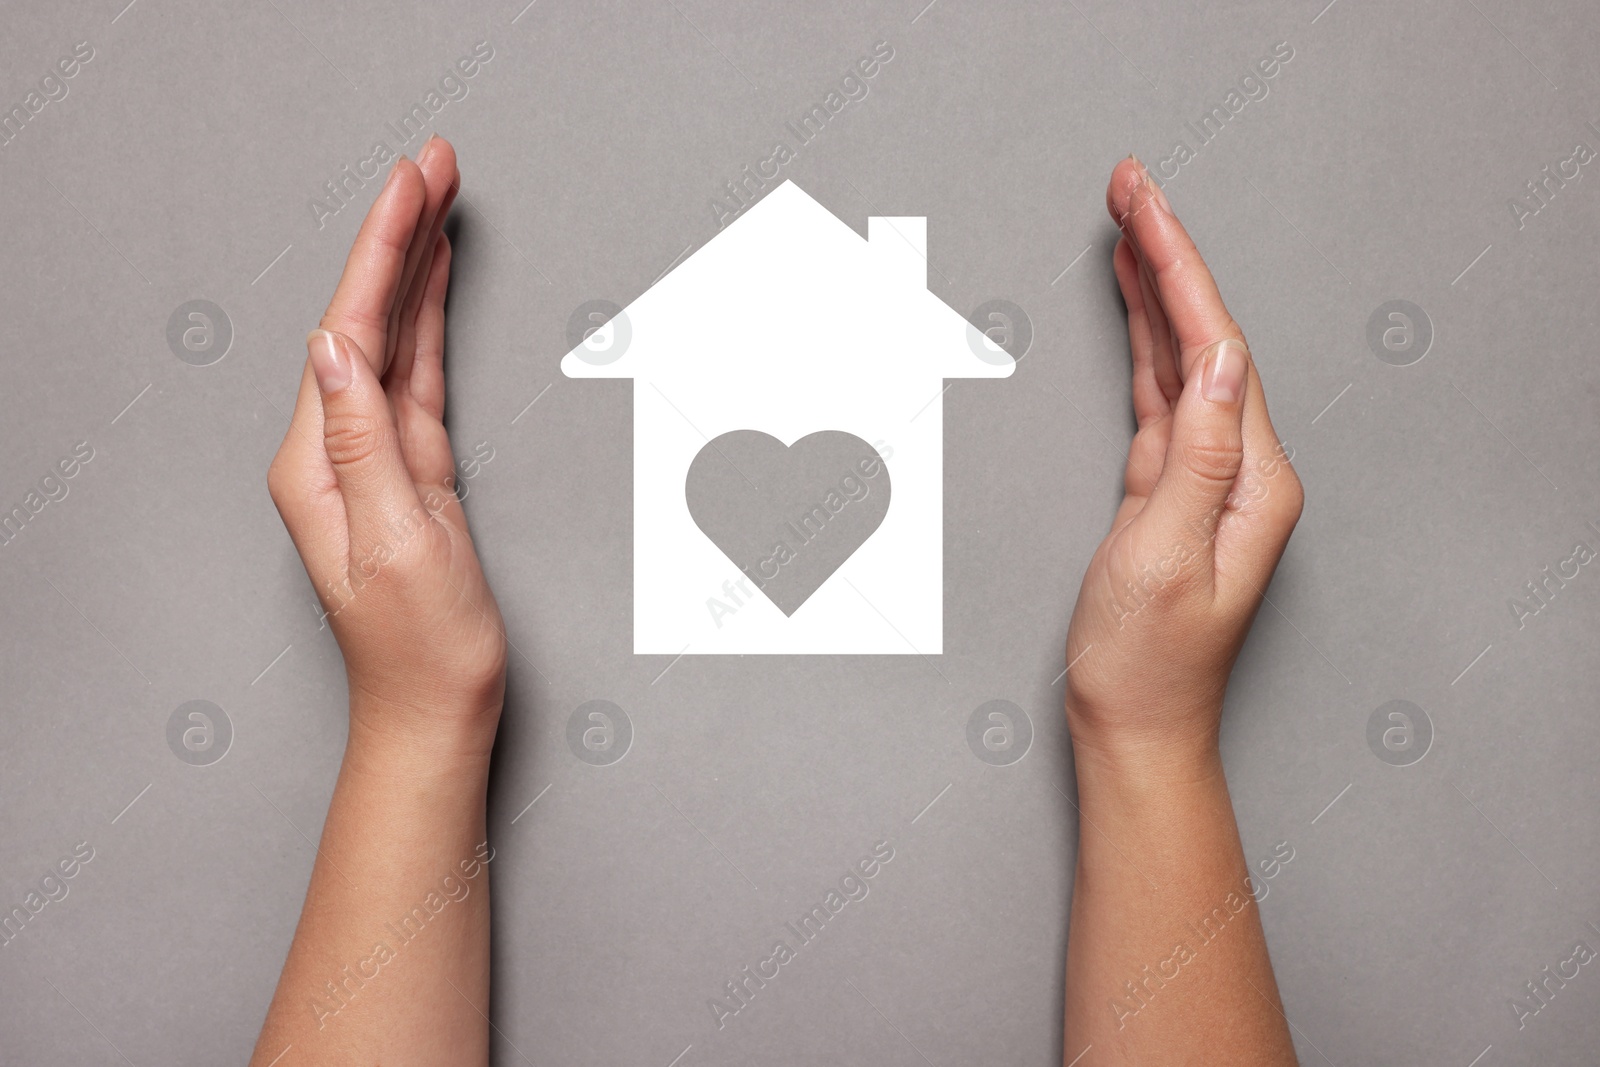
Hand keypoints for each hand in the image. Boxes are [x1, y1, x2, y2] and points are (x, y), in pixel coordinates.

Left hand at [266, 137, 506, 760]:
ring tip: (438, 200)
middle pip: (365, 318)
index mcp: (318, 463)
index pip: (347, 331)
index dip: (383, 251)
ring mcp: (371, 457)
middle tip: (435, 164)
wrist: (436, 709)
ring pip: (392, 338)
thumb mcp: (399, 543)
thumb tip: (334, 348)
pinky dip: (427, 321)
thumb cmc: (421, 647)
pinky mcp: (409, 470)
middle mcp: (334, 450)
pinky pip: (414, 374)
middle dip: (399, 236)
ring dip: (414, 267)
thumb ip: (364, 442)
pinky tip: (434, 287)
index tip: (413, 184)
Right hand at [1063, 158, 1302, 768]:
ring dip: (1156, 289)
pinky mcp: (1169, 488)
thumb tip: (1217, 363)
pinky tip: (1134, 309)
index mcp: (1253, 481)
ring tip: (1128, 223)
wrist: (1134, 726)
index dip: (1179, 271)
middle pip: (1207, 338)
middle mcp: (1241, 470)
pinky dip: (1144, 341)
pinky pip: (1161, 393)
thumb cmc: (1147, 662)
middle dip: (1167, 257)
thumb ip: (1195, 457)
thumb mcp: (1164, 557)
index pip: (1220, 350)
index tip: (1144, 209)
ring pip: (1183, 358)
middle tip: (1130, 187)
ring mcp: (1206, 476)